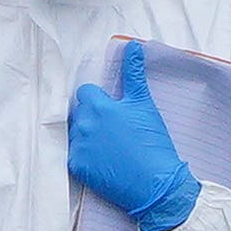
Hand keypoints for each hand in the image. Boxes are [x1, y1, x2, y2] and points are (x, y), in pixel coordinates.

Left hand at [63, 41, 200, 230]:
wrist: (156, 185)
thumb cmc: (153, 144)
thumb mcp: (145, 105)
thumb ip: (133, 74)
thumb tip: (133, 45)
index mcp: (99, 106)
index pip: (86, 93)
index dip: (98, 101)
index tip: (110, 111)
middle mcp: (84, 124)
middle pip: (79, 114)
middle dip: (92, 119)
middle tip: (113, 133)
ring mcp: (79, 146)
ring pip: (75, 135)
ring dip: (87, 138)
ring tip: (110, 149)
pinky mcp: (77, 167)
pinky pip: (75, 157)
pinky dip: (87, 159)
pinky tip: (104, 163)